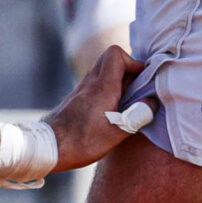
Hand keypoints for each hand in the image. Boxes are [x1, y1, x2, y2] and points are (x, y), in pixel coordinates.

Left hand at [44, 45, 146, 172]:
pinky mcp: (76, 99)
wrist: (49, 147)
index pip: (116, 54)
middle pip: (109, 58)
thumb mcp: (117, 133)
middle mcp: (90, 83)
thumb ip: (137, 116)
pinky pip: (95, 83)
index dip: (133, 62)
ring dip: (117, 80)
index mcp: (102, 86)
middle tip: (137, 88)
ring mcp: (81, 90)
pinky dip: (107, 89)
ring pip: (102, 71)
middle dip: (127, 68)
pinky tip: (111, 109)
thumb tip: (152, 104)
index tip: (142, 79)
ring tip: (126, 101)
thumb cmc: (83, 141)